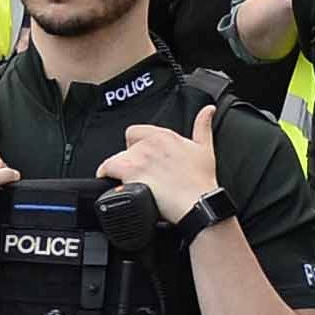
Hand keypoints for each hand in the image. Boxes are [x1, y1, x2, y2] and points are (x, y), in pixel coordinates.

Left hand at [101, 111, 222, 214]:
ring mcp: (139, 158)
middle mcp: (150, 143)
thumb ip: (203, 125)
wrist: (197, 204)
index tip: (144, 158)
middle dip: (131, 159)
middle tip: (141, 174)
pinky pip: (107, 168)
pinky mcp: (131, 173)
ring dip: (119, 168)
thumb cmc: (201, 181)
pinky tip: (112, 182)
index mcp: (165, 135)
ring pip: (116, 157)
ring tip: (127, 181)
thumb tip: (208, 110)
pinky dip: (105, 174)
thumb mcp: (205, 149)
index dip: (137, 146)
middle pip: (126, 147)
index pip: (136, 132)